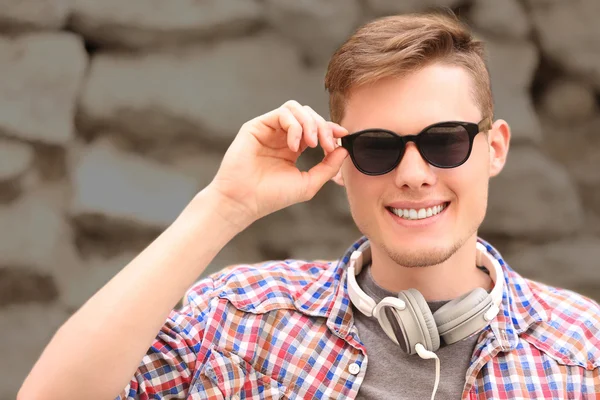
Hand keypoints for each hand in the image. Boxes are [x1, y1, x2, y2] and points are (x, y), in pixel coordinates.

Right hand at [208, 100, 348, 225]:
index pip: (315, 128)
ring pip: (295, 108)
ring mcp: (268, 129)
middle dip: (323, 126)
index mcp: (293, 147)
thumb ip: (328, 166)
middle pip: (308, 114)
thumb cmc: (272, 196)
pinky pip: (282, 113)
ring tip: (312, 144)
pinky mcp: (256, 126)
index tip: (342, 136)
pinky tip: (294, 146)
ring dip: (309, 123)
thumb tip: (344, 149)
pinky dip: (294, 126)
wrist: (245, 201)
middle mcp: (281, 135)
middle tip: (326, 145)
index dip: (330, 128)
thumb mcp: (308, 183)